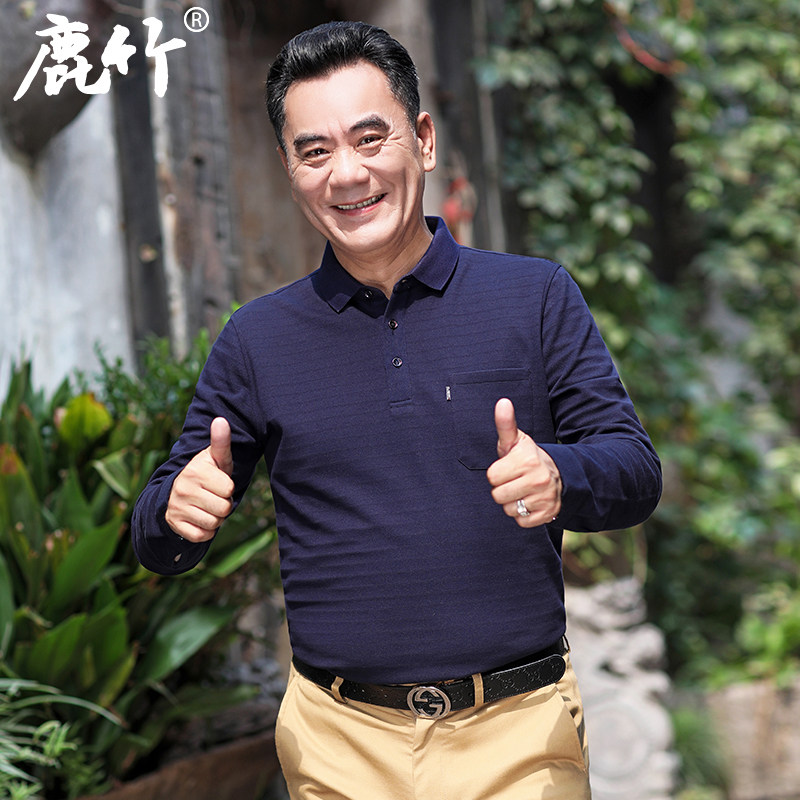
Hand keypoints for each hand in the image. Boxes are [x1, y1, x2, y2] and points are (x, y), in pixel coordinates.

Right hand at [165, 417, 234, 541]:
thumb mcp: (215, 458)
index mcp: (196, 471)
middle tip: (213, 497)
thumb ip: (220, 441)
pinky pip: (201, 536)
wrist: (176, 493)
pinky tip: (199, 519)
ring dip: (216, 519)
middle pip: (224, 509)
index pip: (229, 489)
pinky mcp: (174, 524)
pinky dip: (206, 532)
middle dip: (224, 506)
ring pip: (214, 524)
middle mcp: (183, 488)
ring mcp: (177, 507)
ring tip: (207, 507)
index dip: (228, 488)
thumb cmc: (206, 474)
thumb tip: (221, 420)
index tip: (218, 483)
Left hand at [486, 398, 561, 527]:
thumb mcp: (516, 440)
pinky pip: (522, 522)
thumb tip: (502, 402)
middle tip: (515, 480)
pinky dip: (524, 515)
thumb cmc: (528, 457)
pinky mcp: (548, 514)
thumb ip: (505, 424)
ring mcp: (545, 498)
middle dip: (503, 489)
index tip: (508, 468)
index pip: (492, 477)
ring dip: (513, 503)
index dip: (497, 473)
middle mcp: (538, 479)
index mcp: (527, 460)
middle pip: (498, 496)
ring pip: (509, 510)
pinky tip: (531, 501)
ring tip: (523, 490)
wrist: (560, 474)